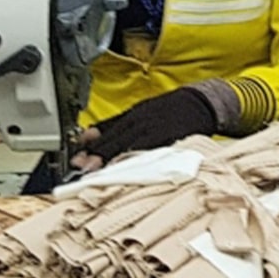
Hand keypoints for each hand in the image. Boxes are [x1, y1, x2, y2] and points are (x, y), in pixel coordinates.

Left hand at [71, 87, 219, 171]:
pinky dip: (136, 163)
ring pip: (130, 148)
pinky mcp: (170, 141)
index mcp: (133, 114)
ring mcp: (156, 131)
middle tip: (81, 169)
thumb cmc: (170, 110)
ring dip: (113, 162)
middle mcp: (142, 121)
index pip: (107, 130)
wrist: (202, 103)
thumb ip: (117, 125)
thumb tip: (90, 135)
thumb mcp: (142, 111)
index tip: (76, 157)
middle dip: (97, 156)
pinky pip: (150, 154)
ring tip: (98, 174)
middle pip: (115, 140)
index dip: (90, 145)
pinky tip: (127, 173)